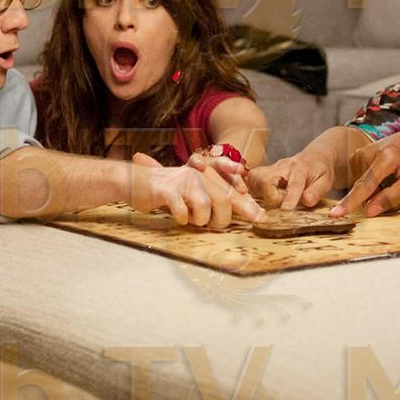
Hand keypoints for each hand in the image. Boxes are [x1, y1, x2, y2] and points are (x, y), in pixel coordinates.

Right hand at [128, 153, 264, 227]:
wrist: (138, 182)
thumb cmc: (171, 191)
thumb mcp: (197, 190)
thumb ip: (219, 197)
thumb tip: (250, 211)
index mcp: (208, 173)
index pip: (233, 186)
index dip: (247, 202)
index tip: (261, 217)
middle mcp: (199, 174)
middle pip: (225, 199)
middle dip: (224, 219)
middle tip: (216, 226)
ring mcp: (183, 180)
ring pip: (206, 205)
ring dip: (202, 220)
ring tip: (193, 221)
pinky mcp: (167, 190)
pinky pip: (183, 210)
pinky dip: (183, 218)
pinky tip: (180, 217)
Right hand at [248, 149, 336, 210]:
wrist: (314, 158)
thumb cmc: (320, 171)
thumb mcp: (326, 181)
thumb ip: (316, 191)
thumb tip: (306, 201)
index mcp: (300, 167)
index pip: (293, 183)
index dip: (289, 197)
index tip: (286, 209)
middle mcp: (281, 166)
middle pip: (264, 178)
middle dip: (268, 196)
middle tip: (279, 205)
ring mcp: (270, 169)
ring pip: (254, 179)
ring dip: (257, 194)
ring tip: (268, 204)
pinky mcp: (263, 174)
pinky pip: (251, 181)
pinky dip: (251, 192)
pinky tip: (256, 202)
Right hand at [330, 127, 399, 217]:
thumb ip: (393, 196)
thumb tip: (369, 211)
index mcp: (387, 157)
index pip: (365, 185)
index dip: (350, 202)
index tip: (335, 214)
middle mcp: (368, 152)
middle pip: (364, 191)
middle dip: (380, 198)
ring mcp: (361, 153)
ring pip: (363, 188)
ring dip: (378, 192)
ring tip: (396, 180)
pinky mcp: (358, 156)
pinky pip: (362, 181)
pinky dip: (374, 185)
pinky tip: (388, 177)